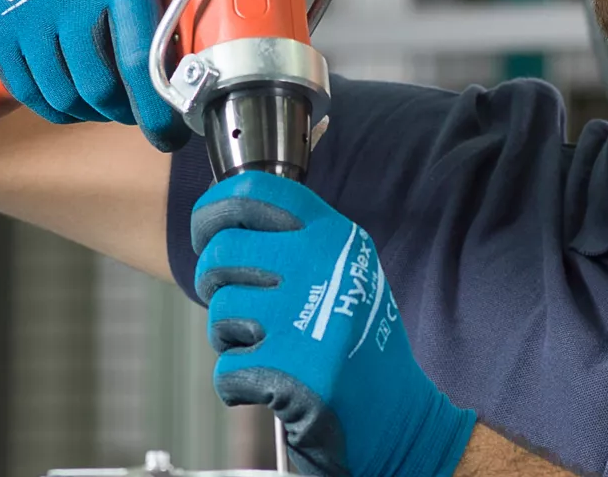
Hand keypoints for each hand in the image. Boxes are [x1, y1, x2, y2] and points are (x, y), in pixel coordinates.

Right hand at [0, 0, 188, 149]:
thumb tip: (207, 66)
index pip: (138, 60)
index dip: (155, 111)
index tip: (169, 136)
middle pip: (97, 88)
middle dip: (124, 112)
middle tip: (138, 110)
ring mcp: (21, 3)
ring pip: (60, 96)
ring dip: (89, 111)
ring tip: (106, 99)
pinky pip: (25, 89)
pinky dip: (53, 104)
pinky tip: (71, 94)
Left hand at [192, 173, 476, 476]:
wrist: (398, 417)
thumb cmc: (357, 346)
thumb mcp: (344, 272)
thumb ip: (295, 242)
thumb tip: (219, 222)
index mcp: (335, 236)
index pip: (253, 190)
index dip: (214, 209)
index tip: (208, 234)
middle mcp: (324, 266)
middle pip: (221, 252)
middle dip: (215, 287)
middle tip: (240, 311)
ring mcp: (309, 317)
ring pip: (219, 312)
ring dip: (230, 341)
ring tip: (266, 352)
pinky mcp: (294, 370)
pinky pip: (226, 369)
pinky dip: (238, 387)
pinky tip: (271, 387)